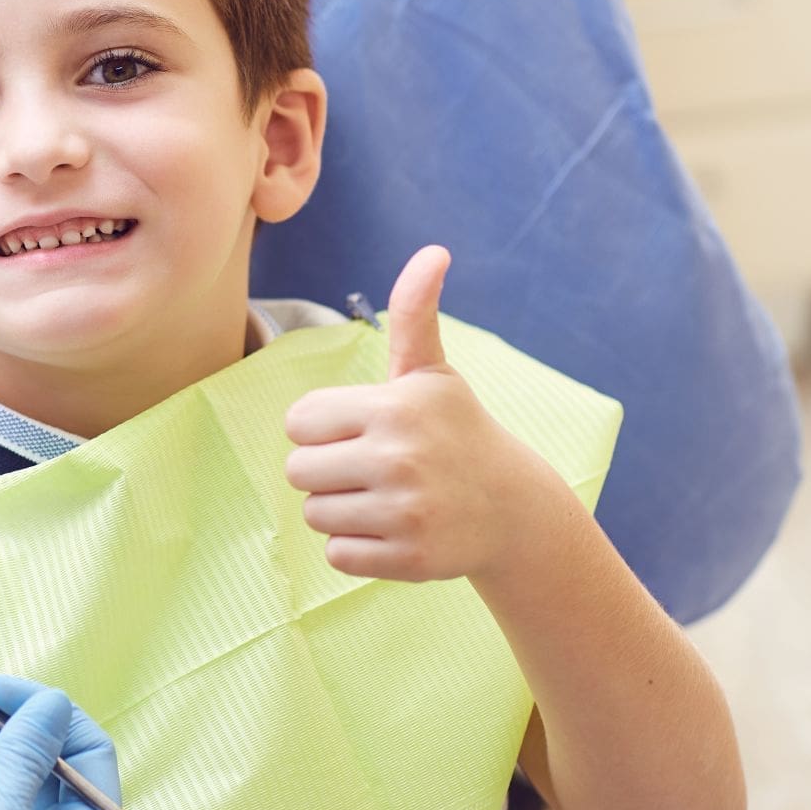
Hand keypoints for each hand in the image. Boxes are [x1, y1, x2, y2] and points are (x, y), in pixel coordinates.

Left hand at [284, 245, 565, 582]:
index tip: (360, 431)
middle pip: (298, 471)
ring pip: (315, 514)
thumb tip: (433, 251)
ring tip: (385, 498)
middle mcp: (398, 458)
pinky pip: (337, 554)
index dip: (322, 429)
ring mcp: (404, 511)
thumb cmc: (456, 431)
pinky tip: (395, 530)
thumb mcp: (432, 372)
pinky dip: (357, 548)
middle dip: (326, 471)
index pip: (298, 422)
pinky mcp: (407, 558)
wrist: (512, 509)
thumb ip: (414, 312)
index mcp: (393, 407)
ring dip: (341, 510)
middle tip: (371, 468)